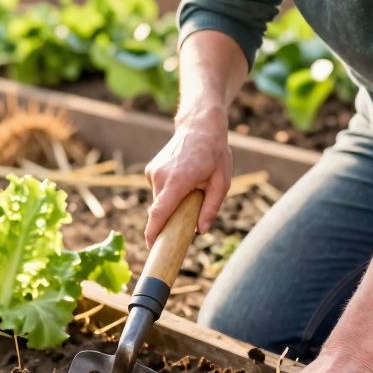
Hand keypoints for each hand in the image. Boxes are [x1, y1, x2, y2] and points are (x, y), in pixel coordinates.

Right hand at [143, 114, 231, 246]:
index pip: (159, 212)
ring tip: (190, 190)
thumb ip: (211, 208)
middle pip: (160, 210)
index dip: (153, 232)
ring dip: (171, 204)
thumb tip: (201, 231)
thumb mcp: (221, 182)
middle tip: (188, 217)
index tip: (150, 247)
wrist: (200, 126)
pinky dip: (168, 193)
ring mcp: (153, 172)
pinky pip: (158, 191)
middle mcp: (161, 176)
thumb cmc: (215, 154)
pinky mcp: (150, 170)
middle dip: (170, 220)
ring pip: (159, 201)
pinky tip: (182, 180)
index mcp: (179, 180)